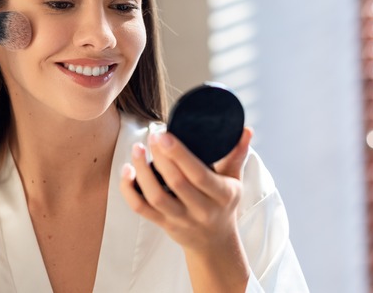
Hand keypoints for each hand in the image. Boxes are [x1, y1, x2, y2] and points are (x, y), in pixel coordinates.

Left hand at [120, 127, 252, 290]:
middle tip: (152, 135)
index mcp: (222, 195)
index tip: (165, 134)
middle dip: (160, 157)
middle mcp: (202, 210)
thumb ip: (237, 154)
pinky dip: (129, 190)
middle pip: (176, 183)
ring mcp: (180, 219)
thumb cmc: (224, 204)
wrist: (215, 242)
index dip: (179, 154)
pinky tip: (126, 170)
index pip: (199, 174)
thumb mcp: (235, 180)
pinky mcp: (163, 224)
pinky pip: (141, 208)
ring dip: (142, 171)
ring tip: (137, 149)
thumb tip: (246, 129)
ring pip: (156, 197)